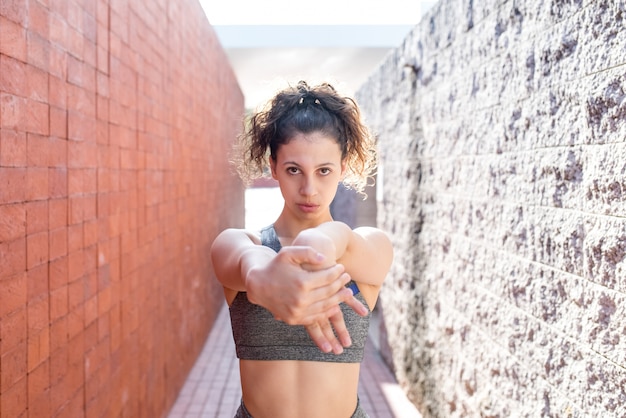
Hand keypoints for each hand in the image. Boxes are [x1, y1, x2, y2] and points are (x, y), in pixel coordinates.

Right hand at [245, 245, 366, 353]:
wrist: (257, 285)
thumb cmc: (275, 266)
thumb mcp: (289, 253)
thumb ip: (308, 252)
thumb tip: (325, 259)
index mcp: (302, 282)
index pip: (327, 277)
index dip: (337, 272)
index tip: (342, 267)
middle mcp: (301, 299)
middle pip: (329, 292)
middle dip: (340, 284)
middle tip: (347, 278)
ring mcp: (297, 311)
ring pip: (325, 306)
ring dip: (338, 299)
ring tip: (347, 293)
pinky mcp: (294, 319)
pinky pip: (315, 317)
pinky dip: (327, 312)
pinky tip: (334, 306)